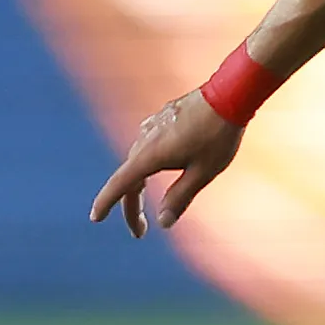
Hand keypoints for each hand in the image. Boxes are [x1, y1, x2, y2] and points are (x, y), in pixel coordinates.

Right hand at [89, 89, 242, 238]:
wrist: (228, 93)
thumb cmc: (218, 135)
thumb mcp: (203, 172)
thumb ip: (180, 197)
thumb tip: (163, 222)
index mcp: (150, 155)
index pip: (120, 185)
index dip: (106, 203)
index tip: (95, 218)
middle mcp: (144, 140)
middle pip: (130, 178)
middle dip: (132, 206)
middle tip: (140, 232)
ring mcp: (151, 127)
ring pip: (138, 162)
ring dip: (139, 185)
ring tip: (146, 207)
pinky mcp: (160, 118)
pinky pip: (147, 146)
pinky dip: (147, 165)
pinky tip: (159, 170)